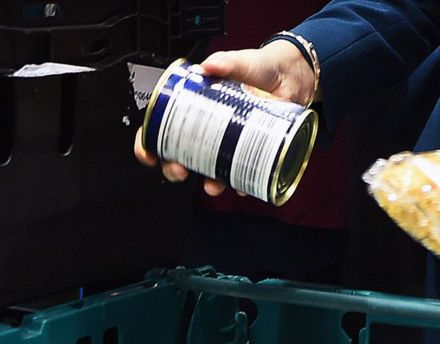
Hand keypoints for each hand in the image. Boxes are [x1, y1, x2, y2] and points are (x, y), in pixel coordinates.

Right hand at [133, 40, 316, 195]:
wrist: (291, 77)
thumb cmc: (259, 68)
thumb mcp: (240, 62)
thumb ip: (225, 61)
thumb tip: (209, 66)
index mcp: (195, 106)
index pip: (161, 126)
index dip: (148, 143)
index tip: (148, 153)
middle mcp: (208, 128)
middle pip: (180, 154)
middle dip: (174, 168)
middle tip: (179, 170)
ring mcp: (228, 142)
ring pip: (209, 169)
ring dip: (207, 182)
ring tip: (211, 184)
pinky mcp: (251, 151)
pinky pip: (242, 173)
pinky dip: (241, 183)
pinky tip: (242, 186)